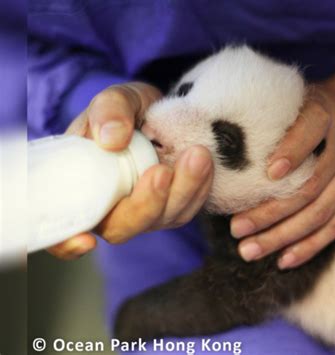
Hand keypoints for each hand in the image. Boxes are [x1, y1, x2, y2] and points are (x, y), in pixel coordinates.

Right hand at [48, 83, 212, 259]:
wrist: (156, 113)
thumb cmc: (126, 111)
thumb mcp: (115, 99)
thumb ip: (108, 110)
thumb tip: (111, 139)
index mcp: (81, 190)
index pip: (64, 230)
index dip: (67, 244)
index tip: (85, 241)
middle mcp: (112, 209)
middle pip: (125, 227)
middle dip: (148, 202)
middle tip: (163, 170)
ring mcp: (145, 211)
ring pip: (163, 219)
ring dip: (184, 191)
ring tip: (198, 155)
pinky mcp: (172, 206)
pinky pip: (187, 208)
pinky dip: (199, 188)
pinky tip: (206, 162)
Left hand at [231, 83, 334, 268]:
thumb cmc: (306, 113)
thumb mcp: (291, 103)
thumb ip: (267, 123)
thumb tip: (218, 153)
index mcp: (325, 114)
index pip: (310, 132)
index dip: (291, 153)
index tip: (267, 175)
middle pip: (310, 186)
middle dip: (271, 212)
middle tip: (237, 229)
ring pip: (321, 212)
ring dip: (283, 236)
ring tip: (250, 249)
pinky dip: (309, 246)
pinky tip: (283, 260)